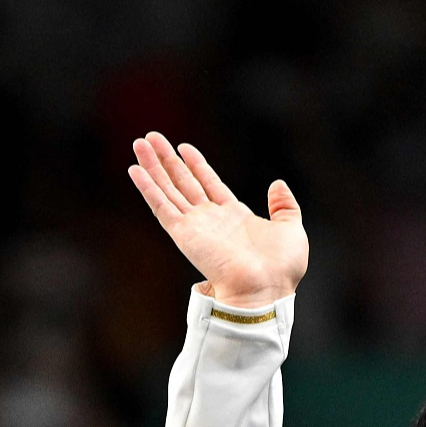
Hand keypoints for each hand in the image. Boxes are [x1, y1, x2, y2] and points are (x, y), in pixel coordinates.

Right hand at [128, 132, 305, 308]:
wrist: (266, 288)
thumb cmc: (281, 268)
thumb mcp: (291, 228)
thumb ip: (284, 205)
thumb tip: (278, 184)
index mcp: (234, 217)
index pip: (209, 183)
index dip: (196, 164)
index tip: (183, 147)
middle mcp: (210, 220)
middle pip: (183, 182)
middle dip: (167, 160)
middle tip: (151, 138)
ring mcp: (195, 226)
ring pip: (168, 189)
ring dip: (152, 166)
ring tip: (139, 144)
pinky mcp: (183, 234)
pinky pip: (161, 206)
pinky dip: (147, 188)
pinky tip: (135, 171)